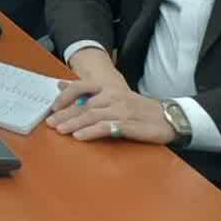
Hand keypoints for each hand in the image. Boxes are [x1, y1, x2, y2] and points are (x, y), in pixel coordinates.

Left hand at [46, 75, 173, 144]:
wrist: (170, 117)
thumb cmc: (138, 108)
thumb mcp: (113, 96)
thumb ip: (88, 92)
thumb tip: (61, 84)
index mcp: (108, 88)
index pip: (82, 87)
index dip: (65, 96)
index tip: (52, 107)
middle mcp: (114, 96)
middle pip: (84, 105)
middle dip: (65, 114)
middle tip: (50, 123)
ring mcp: (122, 110)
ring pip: (93, 116)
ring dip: (74, 124)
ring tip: (60, 130)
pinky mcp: (130, 125)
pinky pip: (107, 128)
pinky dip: (92, 131)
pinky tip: (80, 136)